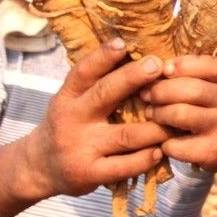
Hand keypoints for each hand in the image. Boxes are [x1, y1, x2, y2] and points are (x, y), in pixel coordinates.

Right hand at [25, 37, 169, 198]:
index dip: (102, 56)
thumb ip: (97, 83)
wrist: (39, 168)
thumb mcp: (72, 101)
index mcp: (68, 97)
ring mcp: (81, 147)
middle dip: (133, 78)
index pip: (83, 72)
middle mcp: (73, 119)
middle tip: (158, 66)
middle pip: (105, 94)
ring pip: (126, 135)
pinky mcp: (90, 174)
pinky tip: (162, 150)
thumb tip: (136, 55)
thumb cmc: (68, 126)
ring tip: (177, 115)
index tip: (123, 42)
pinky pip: (125, 166)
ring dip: (156, 126)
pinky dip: (146, 158)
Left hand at [139, 54, 216, 175]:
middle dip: (160, 91)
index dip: (183, 65)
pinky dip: (164, 142)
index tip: (165, 69)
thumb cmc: (215, 107)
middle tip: (147, 95)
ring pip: (180, 114)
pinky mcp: (213, 152)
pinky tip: (164, 138)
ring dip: (158, 114)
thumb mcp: (214, 84)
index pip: (210, 66)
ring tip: (152, 114)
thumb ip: (190, 73)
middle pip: (190, 90)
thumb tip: (152, 66)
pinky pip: (176, 144)